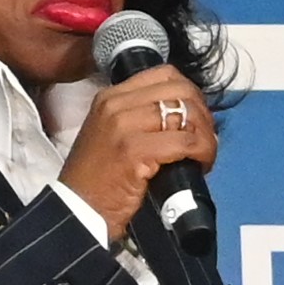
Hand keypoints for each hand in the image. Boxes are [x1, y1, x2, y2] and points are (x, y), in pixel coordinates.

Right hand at [57, 75, 218, 235]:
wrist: (77, 210)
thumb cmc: (98, 179)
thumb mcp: (112, 135)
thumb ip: (141, 118)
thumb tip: (186, 117)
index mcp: (110, 97)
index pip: (165, 75)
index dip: (190, 93)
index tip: (196, 117)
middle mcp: (115, 104)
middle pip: (180, 90)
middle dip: (203, 114)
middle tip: (205, 139)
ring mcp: (124, 125)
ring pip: (186, 114)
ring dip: (206, 136)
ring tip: (203, 155)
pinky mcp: (134, 150)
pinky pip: (185, 141)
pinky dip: (203, 151)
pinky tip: (201, 164)